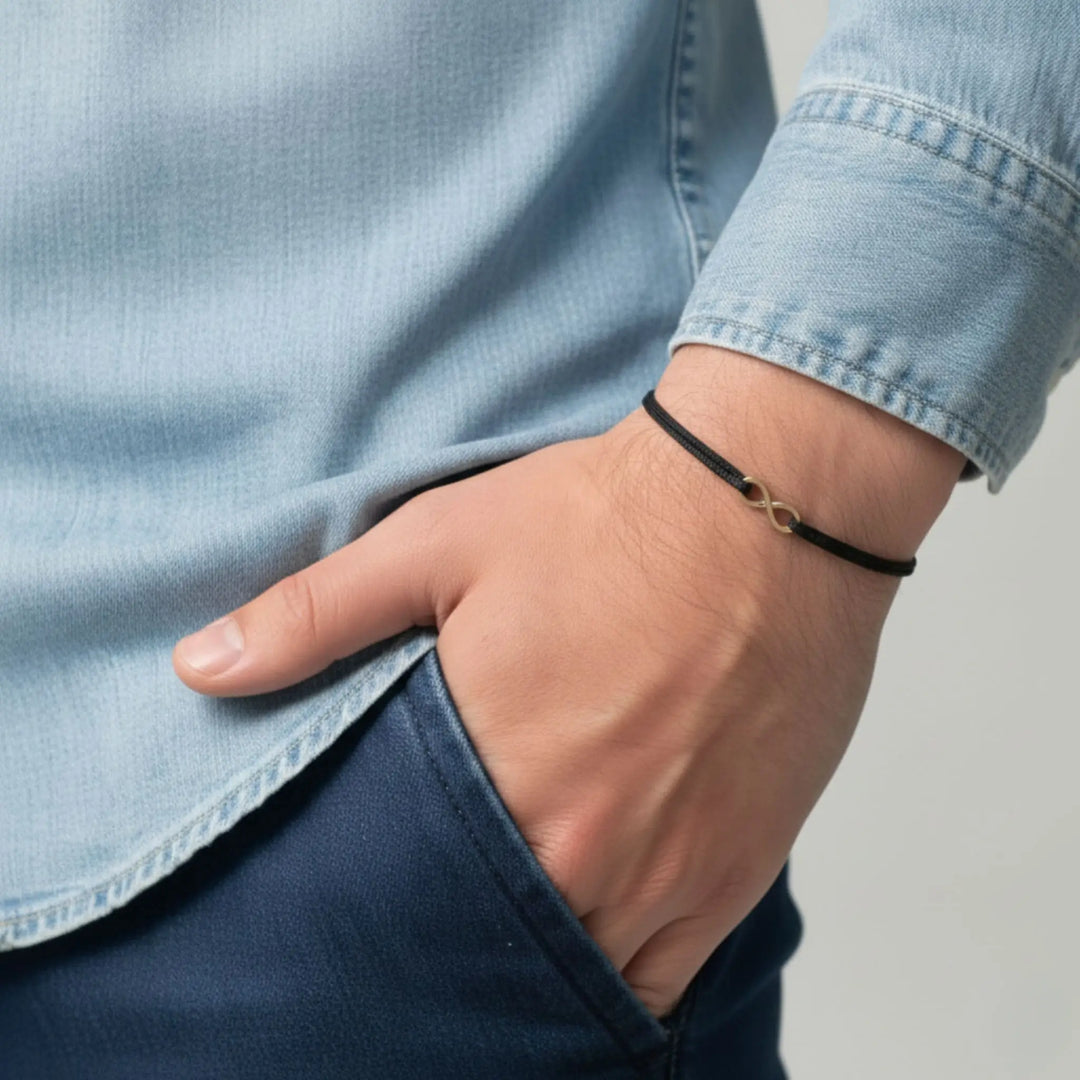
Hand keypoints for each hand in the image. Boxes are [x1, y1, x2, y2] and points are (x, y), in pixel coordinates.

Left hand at [173, 346, 962, 1016]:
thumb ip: (313, 616)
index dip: (374, 906)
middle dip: (450, 936)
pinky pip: (662, 979)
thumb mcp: (438, 541)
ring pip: (574, 975)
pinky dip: (616, 974)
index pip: (399, 895)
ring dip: (533, 958)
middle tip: (431, 910)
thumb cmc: (608, 518)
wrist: (766, 501)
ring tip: (504, 926)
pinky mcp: (738, 868)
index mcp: (494, 772)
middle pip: (489, 947)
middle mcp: (583, 845)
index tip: (361, 898)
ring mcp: (670, 870)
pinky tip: (590, 938)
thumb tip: (202, 667)